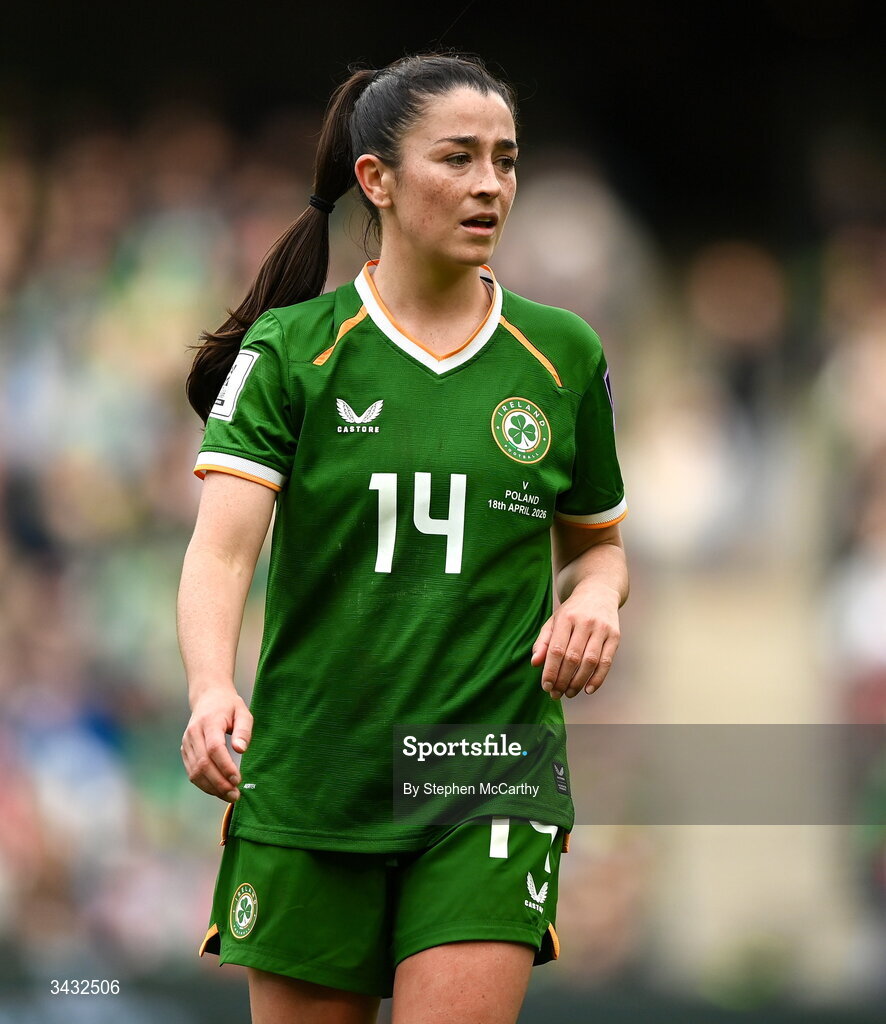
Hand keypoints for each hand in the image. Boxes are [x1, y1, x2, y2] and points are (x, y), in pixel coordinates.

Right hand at [181, 689, 252, 800]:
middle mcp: (193, 733)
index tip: (237, 780)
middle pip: (203, 764)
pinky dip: (204, 784)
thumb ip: (244, 730)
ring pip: (195, 772)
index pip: (214, 748)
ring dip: (212, 788)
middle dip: (219, 783)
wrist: (208, 698)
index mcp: (209, 722)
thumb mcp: (243, 712)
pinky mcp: (185, 751)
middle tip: (235, 795)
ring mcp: (186, 743)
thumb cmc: (229, 706)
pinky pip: (192, 772)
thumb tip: (240, 750)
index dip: (225, 766)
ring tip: (229, 796)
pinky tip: (218, 790)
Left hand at [531, 582, 620, 698]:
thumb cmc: (572, 611)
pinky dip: (598, 678)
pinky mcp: (615, 636)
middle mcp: (585, 622)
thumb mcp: (554, 621)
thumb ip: (542, 642)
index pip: (556, 650)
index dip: (550, 671)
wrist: (599, 591)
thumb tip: (535, 663)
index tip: (546, 686)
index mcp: (566, 618)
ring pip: (590, 662)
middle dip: (563, 680)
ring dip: (578, 682)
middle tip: (556, 694)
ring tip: (569, 693)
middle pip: (573, 658)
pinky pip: (607, 661)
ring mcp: (602, 629)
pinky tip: (588, 689)